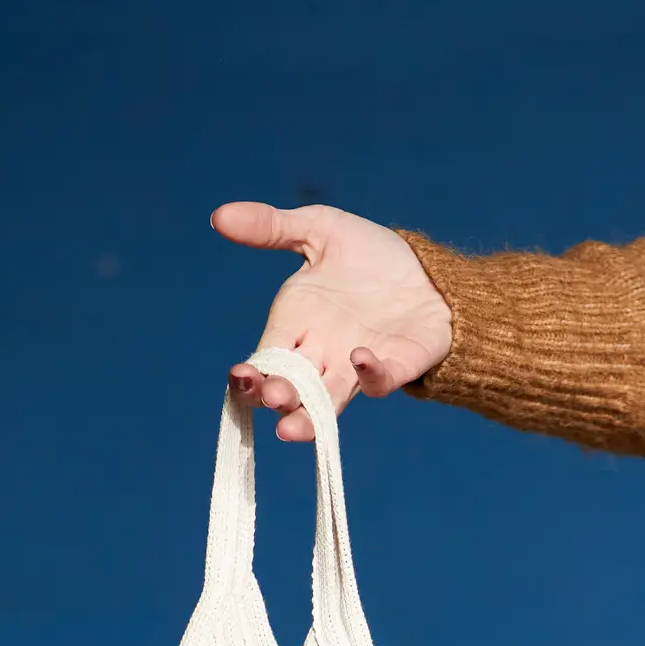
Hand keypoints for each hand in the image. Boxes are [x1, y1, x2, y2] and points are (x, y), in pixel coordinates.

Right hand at [211, 202, 452, 441]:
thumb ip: (271, 227)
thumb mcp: (318, 230)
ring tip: (290, 429)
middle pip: (291, 389)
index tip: (241, 375)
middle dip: (278, 396)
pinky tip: (359, 358)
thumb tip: (219, 216)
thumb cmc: (368, 256)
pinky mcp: (397, 366)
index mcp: (296, 325)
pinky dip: (370, 375)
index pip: (266, 359)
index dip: (251, 374)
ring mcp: (357, 366)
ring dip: (309, 418)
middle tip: (272, 396)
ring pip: (326, 404)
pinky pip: (379, 381)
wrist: (425, 268)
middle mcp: (321, 354)